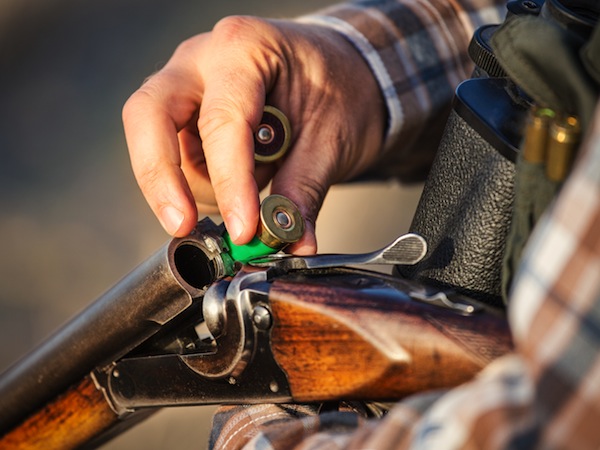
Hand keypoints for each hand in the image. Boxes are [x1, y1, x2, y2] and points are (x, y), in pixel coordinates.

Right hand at [123, 16, 385, 253]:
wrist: (342, 72)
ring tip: (248, 197)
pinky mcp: (184, 112)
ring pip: (157, 142)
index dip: (229, 182)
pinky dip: (197, 185)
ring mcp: (186, 84)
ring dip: (194, 186)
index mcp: (245, 48)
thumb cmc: (339, 90)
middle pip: (150, 116)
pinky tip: (235, 188)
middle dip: (163, 179)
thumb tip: (292, 243)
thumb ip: (303, 190)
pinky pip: (174, 155)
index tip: (243, 230)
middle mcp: (202, 58)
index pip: (223, 121)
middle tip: (184, 226)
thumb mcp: (332, 139)